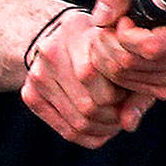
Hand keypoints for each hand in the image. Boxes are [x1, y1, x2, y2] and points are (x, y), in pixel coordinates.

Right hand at [20, 8, 134, 147]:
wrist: (61, 36)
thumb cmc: (102, 44)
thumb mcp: (122, 52)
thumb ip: (134, 85)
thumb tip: (129, 124)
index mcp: (75, 29)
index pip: (97, 77)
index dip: (120, 94)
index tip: (127, 90)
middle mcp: (50, 50)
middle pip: (88, 105)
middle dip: (113, 116)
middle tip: (123, 109)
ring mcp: (37, 74)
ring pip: (78, 123)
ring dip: (103, 128)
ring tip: (113, 118)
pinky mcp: (30, 94)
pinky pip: (66, 132)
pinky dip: (89, 136)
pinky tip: (99, 125)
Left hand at [88, 0, 165, 104]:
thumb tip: (103, 19)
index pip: (150, 46)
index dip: (124, 35)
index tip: (121, 19)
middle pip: (133, 65)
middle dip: (107, 46)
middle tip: (105, 29)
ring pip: (129, 80)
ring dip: (108, 60)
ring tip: (111, 39)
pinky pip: (134, 93)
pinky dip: (117, 79)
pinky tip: (114, 61)